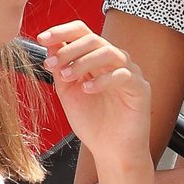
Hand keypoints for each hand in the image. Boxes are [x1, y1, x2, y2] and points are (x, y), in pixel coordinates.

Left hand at [39, 22, 151, 161]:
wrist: (111, 151)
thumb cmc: (93, 123)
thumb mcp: (68, 92)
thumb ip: (61, 68)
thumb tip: (51, 44)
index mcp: (97, 59)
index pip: (83, 33)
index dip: (62, 31)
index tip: (42, 38)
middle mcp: (115, 62)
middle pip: (94, 39)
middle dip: (69, 49)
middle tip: (52, 63)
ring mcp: (130, 73)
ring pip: (109, 52)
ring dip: (84, 61)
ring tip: (67, 77)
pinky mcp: (140, 88)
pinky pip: (123, 75)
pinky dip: (103, 80)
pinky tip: (87, 89)